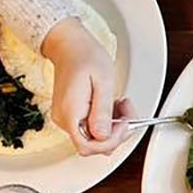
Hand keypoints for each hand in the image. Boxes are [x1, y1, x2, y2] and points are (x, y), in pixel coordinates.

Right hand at [41, 17, 130, 155]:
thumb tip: (103, 136)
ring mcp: (67, 118)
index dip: (111, 141)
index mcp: (70, 113)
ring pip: (95, 137)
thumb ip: (103, 111)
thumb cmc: (85, 57)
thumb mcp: (103, 82)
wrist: (70, 45)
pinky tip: (112, 106)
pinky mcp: (72, 115)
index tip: (124, 123)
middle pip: (93, 145)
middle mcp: (65, 120)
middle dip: (116, 133)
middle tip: (127, 112)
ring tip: (121, 105)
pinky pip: (91, 127)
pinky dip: (106, 120)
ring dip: (113, 126)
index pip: (88, 147)